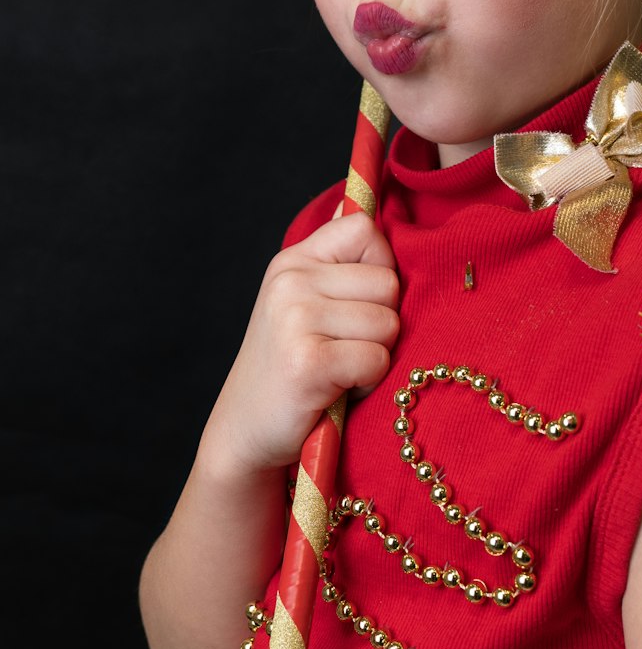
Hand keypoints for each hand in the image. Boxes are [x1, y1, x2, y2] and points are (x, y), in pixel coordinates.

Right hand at [201, 213, 398, 479]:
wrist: (246, 432)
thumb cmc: (291, 366)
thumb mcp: (304, 303)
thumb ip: (341, 265)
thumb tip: (384, 215)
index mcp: (293, 260)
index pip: (366, 229)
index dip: (379, 267)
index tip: (357, 302)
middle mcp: (290, 281)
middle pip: (389, 282)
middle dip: (382, 322)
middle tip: (344, 347)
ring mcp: (295, 319)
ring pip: (389, 324)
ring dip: (375, 355)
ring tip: (339, 369)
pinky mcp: (307, 362)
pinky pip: (377, 359)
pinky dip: (367, 381)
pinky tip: (336, 390)